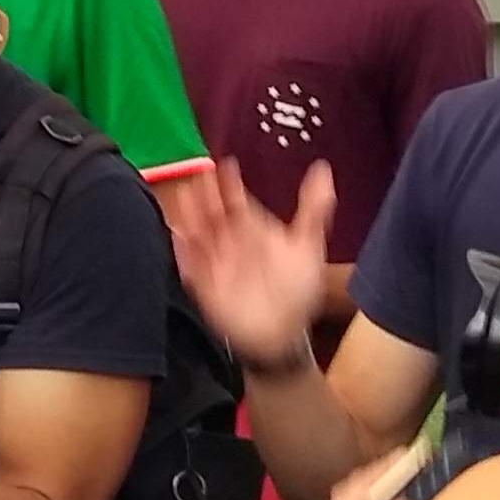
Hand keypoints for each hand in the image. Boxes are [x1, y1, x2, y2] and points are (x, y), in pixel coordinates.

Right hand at [172, 159, 332, 366]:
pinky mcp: (202, 284)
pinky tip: (176, 234)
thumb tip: (323, 169)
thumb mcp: (308, 246)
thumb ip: (314, 209)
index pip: (237, 201)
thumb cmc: (297, 290)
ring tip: (185, 195)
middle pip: (213, 213)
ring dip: (191, 214)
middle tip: (201, 173)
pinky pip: (188, 264)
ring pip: (198, 233)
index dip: (231, 184)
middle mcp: (230, 241)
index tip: (227, 165)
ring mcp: (214, 262)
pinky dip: (181, 250)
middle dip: (206, 194)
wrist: (282, 334)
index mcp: (252, 229)